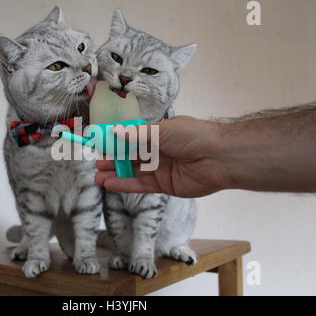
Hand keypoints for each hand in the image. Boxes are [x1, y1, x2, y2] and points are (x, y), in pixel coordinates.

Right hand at [95, 116, 227, 197]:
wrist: (218, 157)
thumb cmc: (193, 136)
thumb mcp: (161, 130)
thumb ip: (137, 134)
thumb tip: (115, 133)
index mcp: (159, 133)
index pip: (133, 137)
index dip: (116, 141)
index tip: (100, 143)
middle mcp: (159, 151)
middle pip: (131, 156)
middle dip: (113, 158)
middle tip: (96, 161)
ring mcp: (161, 169)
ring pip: (133, 171)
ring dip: (115, 173)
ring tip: (97, 176)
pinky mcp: (164, 185)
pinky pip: (140, 185)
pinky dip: (125, 184)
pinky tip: (110, 184)